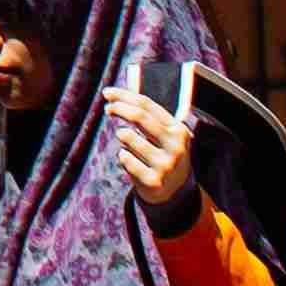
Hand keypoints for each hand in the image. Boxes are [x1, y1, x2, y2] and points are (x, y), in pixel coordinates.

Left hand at [104, 86, 198, 231]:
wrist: (175, 193)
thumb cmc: (163, 154)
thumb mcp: (164, 134)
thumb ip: (147, 115)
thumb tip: (117, 96)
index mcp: (179, 130)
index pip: (147, 105)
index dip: (124, 96)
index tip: (107, 93)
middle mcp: (175, 147)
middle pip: (139, 117)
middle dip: (119, 108)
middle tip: (108, 108)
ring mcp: (165, 165)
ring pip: (127, 137)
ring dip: (123, 137)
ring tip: (131, 145)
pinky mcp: (153, 181)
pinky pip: (124, 158)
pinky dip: (123, 156)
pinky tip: (133, 162)